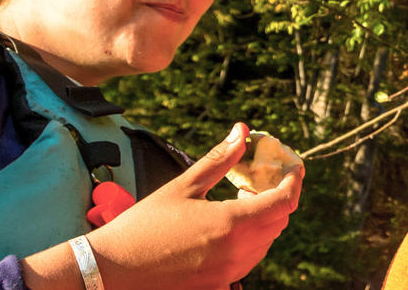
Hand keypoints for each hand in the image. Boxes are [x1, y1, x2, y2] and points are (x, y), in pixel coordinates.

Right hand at [22, 122, 304, 289]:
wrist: (113, 269)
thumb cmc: (143, 225)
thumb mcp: (183, 186)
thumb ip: (219, 160)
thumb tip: (242, 132)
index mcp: (231, 224)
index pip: (284, 202)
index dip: (294, 182)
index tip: (294, 167)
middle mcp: (237, 252)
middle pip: (278, 222)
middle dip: (277, 198)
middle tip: (260, 180)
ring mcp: (229, 273)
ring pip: (264, 244)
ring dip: (262, 221)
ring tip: (240, 203)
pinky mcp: (218, 286)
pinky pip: (245, 262)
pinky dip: (246, 243)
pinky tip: (226, 230)